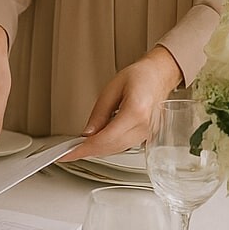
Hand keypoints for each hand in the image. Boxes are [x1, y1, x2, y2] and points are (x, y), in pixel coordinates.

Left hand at [61, 46, 183, 161]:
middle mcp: (144, 126)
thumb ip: (99, 113)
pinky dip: (108, 146)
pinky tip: (97, 142)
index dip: (84, 149)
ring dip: (97, 150)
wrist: (160, 76)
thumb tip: (87, 133)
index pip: (104, 138)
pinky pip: (124, 146)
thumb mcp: (112, 88)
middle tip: (68, 151)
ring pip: (117, 149)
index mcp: (136, 111)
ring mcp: (148, 133)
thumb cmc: (140, 76)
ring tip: (80, 146)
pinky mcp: (148, 136)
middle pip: (110, 147)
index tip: (68, 154)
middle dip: (87, 151)